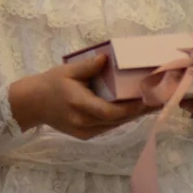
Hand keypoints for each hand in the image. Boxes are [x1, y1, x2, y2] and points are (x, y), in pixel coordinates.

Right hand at [9, 55, 149, 140]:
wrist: (32, 105)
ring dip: (134, 115)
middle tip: (160, 99)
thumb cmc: (51, 84)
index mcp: (79, 105)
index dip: (131, 108)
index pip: (111, 112)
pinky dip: (122, 118)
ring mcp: (84, 132)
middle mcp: (84, 122)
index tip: (149, 99)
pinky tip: (135, 110)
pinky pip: (108, 127)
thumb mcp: (67, 71)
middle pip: (117, 120)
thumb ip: (88, 66)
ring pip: (115, 125)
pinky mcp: (85, 135)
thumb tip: (107, 57)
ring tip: (153, 103)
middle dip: (140, 111)